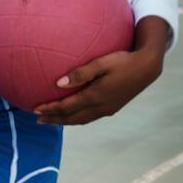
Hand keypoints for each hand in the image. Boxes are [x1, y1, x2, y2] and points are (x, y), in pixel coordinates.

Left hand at [33, 16, 172, 125]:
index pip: (66, 107)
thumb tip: (58, 83)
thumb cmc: (124, 60)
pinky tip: (73, 113)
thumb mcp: (102, 63)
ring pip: (81, 120)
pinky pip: (89, 117)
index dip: (50, 109)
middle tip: (38, 120)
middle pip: (71, 118)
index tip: (35, 109)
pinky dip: (77, 118)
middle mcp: (100, 107)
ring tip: (52, 120)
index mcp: (95, 96)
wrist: (147, 68)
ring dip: (65, 121)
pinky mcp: (112, 107)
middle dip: (54, 120)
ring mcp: (107, 109)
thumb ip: (80, 73)